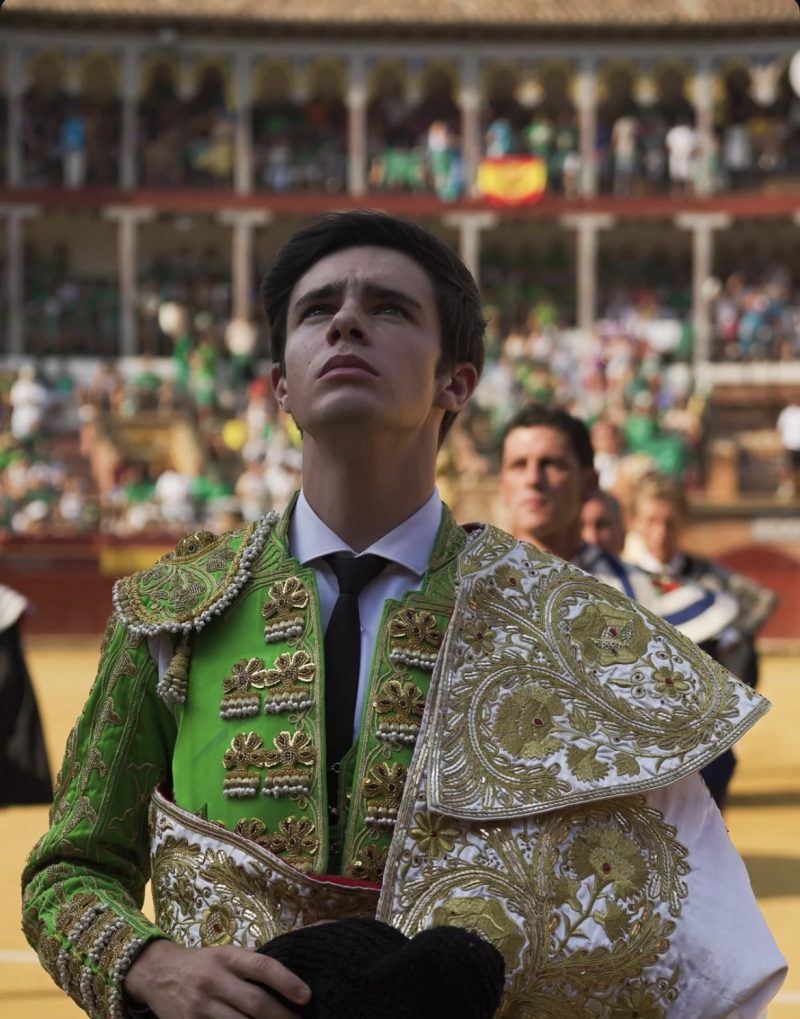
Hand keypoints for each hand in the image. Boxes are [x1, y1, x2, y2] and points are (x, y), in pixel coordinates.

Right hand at [124, 939, 310, 1018]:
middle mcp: (215, 980)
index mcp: (227, 957)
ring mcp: (201, 1007)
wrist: (156, 973)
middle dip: (283, 1017)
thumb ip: (252, 965)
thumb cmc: (202, 964)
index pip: (262, 967)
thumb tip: (291, 972)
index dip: (287, 981)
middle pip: (256, 1002)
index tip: (307, 996)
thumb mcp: (225, 954)